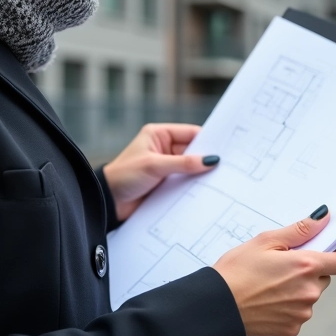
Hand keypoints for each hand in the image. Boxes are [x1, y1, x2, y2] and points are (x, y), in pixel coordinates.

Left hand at [101, 124, 218, 220]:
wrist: (108, 202)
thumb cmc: (124, 176)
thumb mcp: (154, 166)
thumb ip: (183, 163)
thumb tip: (210, 160)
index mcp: (159, 135)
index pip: (190, 134)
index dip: (208, 140)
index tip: (226, 149)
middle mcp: (163, 149)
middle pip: (193, 152)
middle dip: (206, 159)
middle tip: (227, 167)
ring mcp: (165, 167)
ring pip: (190, 169)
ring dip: (201, 175)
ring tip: (221, 181)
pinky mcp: (165, 184)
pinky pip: (184, 183)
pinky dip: (194, 187)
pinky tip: (207, 192)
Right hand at [213, 207, 335, 335]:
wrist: (217, 306)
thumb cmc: (237, 270)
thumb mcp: (265, 240)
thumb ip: (300, 230)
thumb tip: (323, 218)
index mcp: (306, 266)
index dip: (335, 253)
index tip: (322, 249)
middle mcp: (309, 292)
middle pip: (323, 278)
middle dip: (309, 271)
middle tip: (282, 265)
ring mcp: (302, 313)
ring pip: (309, 296)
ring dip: (298, 289)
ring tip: (269, 284)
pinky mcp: (291, 329)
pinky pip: (297, 314)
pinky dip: (287, 307)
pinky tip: (266, 301)